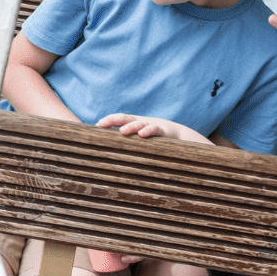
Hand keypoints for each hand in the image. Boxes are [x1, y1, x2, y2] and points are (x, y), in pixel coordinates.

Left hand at [97, 114, 211, 143]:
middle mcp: (140, 122)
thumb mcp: (139, 140)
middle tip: (102, 124)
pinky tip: (142, 134)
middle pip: (124, 118)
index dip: (108, 121)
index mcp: (132, 123)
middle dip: (112, 120)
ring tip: (122, 131)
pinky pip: (155, 129)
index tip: (97, 125)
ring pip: (139, 124)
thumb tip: (108, 157)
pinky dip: (148, 131)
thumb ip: (126, 144)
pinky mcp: (163, 131)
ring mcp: (151, 125)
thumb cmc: (154, 140)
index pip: (117, 119)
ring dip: (130, 127)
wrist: (179, 135)